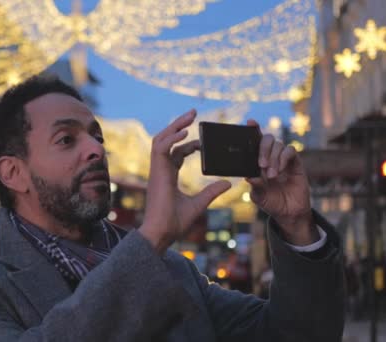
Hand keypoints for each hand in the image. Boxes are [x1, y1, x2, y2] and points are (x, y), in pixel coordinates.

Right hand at [139, 110, 231, 253]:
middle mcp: (161, 170)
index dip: (187, 144)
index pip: (175, 153)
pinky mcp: (157, 171)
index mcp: (168, 176)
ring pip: (161, 139)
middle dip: (179, 125)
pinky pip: (161, 147)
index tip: (202, 142)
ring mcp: (157, 170)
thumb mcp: (199, 204)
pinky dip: (172, 137)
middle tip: (194, 113)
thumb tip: (228, 183)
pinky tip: (186, 132)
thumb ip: (211, 191)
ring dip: (175, 125)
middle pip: (166, 140)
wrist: (162, 233)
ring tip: (190, 115)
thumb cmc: (175, 222)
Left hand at [246, 119, 316, 245]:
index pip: (255, 141)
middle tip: (261, 164)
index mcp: (257, 161)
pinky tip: (280, 170)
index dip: (253, 130)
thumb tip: (249, 176)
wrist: (288, 213)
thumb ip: (255, 186)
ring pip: (278, 145)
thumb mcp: (259, 196)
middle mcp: (270, 157)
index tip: (250, 122)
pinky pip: (290, 151)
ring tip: (271, 175)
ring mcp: (283, 159)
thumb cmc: (271, 202)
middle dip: (262, 149)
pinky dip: (284, 158)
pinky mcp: (296, 163)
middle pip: (267, 139)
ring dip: (273, 158)